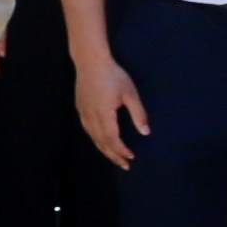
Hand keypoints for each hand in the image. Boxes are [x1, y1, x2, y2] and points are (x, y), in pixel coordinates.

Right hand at [73, 52, 143, 169]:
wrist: (90, 61)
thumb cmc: (113, 75)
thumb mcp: (130, 93)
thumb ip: (138, 114)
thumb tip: (145, 132)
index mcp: (104, 114)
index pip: (112, 138)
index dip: (121, 150)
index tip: (132, 157)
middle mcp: (90, 116)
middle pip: (101, 142)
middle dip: (113, 155)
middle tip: (124, 165)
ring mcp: (83, 113)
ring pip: (93, 137)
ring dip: (104, 149)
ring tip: (114, 157)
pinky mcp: (80, 108)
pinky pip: (88, 129)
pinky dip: (96, 139)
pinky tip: (101, 141)